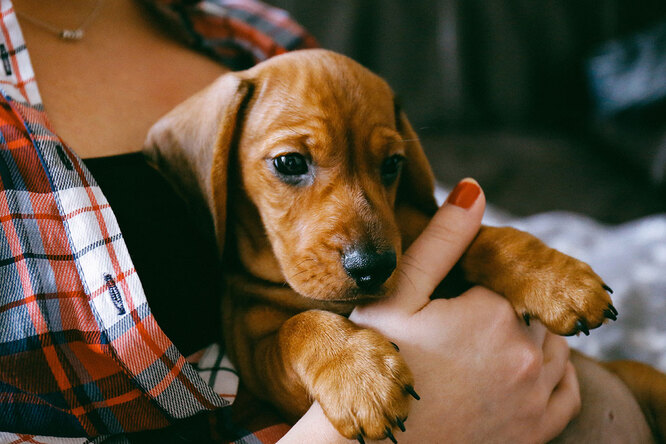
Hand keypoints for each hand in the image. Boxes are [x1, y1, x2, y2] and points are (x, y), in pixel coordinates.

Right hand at [280, 179, 579, 442]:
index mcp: (494, 314)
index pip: (508, 277)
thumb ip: (441, 241)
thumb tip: (475, 189)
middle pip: (533, 309)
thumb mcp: (398, 296)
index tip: (450, 301)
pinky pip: (567, 390)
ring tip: (485, 343)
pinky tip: (526, 368)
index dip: (479, 284)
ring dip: (531, 335)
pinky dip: (555, 373)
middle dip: (504, 308)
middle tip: (461, 324)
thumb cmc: (376, 364)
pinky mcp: (535, 431)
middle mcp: (526, 355)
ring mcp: (535, 397)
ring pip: (555, 344)